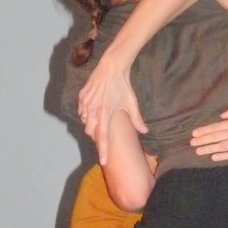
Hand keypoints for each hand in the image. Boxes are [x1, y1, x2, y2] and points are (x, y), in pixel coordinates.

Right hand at [78, 49, 147, 163]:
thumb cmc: (123, 85)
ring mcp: (85, 102)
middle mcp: (92, 109)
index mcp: (105, 112)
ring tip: (101, 117)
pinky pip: (82, 111)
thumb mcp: (131, 103)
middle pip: (91, 131)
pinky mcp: (81, 96)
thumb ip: (137, 119)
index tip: (103, 161)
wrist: (111, 67)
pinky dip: (87, 114)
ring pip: (85, 121)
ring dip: (91, 123)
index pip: (103, 136)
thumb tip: (145, 132)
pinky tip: (95, 109)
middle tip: (105, 131)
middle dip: (96, 135)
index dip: (104, 150)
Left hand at [190, 102, 227, 160]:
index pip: (217, 127)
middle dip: (204, 141)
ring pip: (224, 147)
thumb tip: (222, 116)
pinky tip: (214, 157)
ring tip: (199, 152)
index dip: (205, 131)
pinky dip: (224, 156)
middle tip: (192, 145)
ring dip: (210, 149)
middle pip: (218, 138)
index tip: (194, 134)